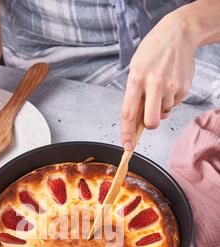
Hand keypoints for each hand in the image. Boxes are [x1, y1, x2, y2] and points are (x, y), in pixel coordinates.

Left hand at [121, 10, 196, 150]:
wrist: (178, 35)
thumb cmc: (152, 52)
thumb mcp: (135, 69)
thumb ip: (134, 95)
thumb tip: (135, 121)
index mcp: (136, 79)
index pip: (128, 114)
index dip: (127, 133)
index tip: (127, 146)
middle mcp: (153, 84)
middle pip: (150, 122)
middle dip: (148, 126)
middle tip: (148, 119)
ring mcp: (170, 87)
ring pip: (163, 113)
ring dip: (160, 107)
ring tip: (160, 86)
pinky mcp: (183, 88)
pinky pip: (173, 105)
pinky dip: (170, 99)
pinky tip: (169, 83)